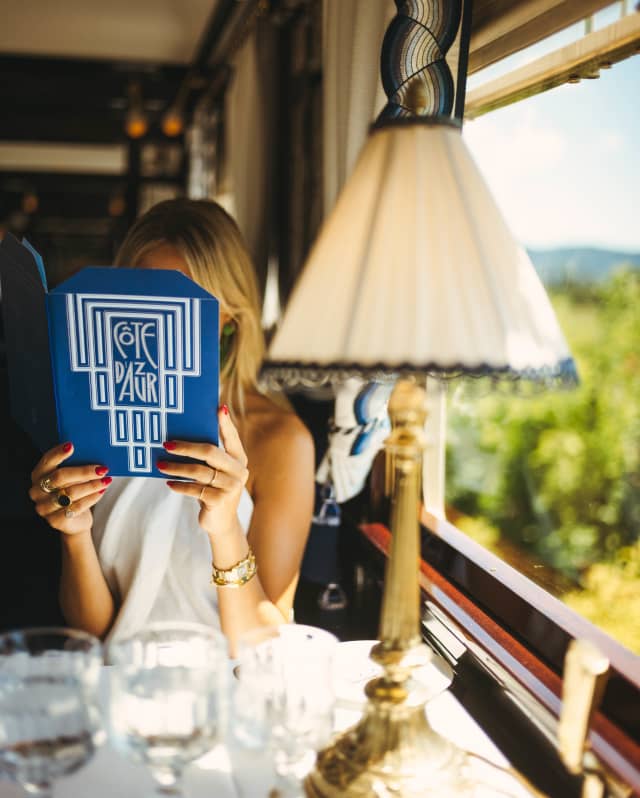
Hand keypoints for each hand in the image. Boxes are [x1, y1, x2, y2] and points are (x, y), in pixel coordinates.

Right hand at [29, 442, 111, 535]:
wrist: (74, 521)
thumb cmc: (72, 492)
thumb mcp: (70, 478)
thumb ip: (74, 466)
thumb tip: (93, 452)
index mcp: (38, 475)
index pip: (47, 461)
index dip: (58, 453)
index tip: (72, 446)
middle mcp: (37, 491)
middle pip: (60, 477)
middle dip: (84, 472)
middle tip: (102, 469)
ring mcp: (45, 508)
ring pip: (70, 493)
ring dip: (92, 485)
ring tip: (106, 480)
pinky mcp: (56, 520)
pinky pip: (77, 507)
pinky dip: (92, 498)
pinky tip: (101, 491)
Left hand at [159, 406, 248, 536]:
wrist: (222, 522)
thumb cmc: (215, 489)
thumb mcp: (217, 471)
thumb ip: (211, 455)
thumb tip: (184, 433)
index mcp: (239, 458)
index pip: (231, 437)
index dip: (225, 423)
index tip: (217, 408)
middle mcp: (238, 471)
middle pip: (210, 452)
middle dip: (186, 447)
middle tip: (166, 444)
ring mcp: (230, 486)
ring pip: (199, 471)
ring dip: (176, 467)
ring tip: (160, 465)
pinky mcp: (219, 501)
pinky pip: (195, 489)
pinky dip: (180, 485)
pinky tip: (169, 483)